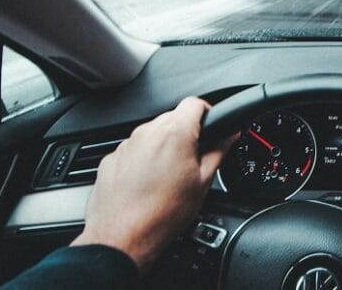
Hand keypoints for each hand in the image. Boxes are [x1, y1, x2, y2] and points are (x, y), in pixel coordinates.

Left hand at [71, 97, 236, 270]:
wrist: (123, 237)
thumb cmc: (162, 214)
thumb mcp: (203, 183)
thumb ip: (219, 152)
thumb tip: (229, 136)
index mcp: (175, 134)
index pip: (195, 103)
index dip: (207, 113)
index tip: (211, 127)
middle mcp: (147, 132)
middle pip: (173, 118)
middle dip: (186, 133)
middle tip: (194, 159)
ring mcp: (126, 145)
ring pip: (153, 133)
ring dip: (164, 146)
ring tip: (170, 176)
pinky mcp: (111, 158)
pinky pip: (134, 149)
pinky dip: (144, 159)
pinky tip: (149, 183)